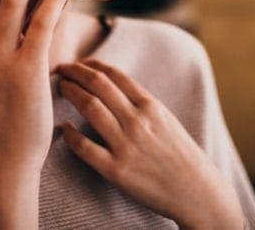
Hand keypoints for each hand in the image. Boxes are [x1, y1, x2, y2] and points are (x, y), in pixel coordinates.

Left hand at [55, 59, 245, 229]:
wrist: (194, 191)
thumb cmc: (180, 154)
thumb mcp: (166, 120)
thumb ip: (141, 104)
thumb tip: (113, 89)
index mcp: (151, 106)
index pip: (115, 75)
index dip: (92, 64)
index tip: (79, 63)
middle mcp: (138, 121)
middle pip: (99, 85)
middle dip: (75, 72)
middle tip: (61, 69)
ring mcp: (126, 145)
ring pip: (90, 108)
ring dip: (70, 93)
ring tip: (60, 88)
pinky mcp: (116, 170)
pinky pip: (85, 147)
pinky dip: (69, 134)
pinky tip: (63, 128)